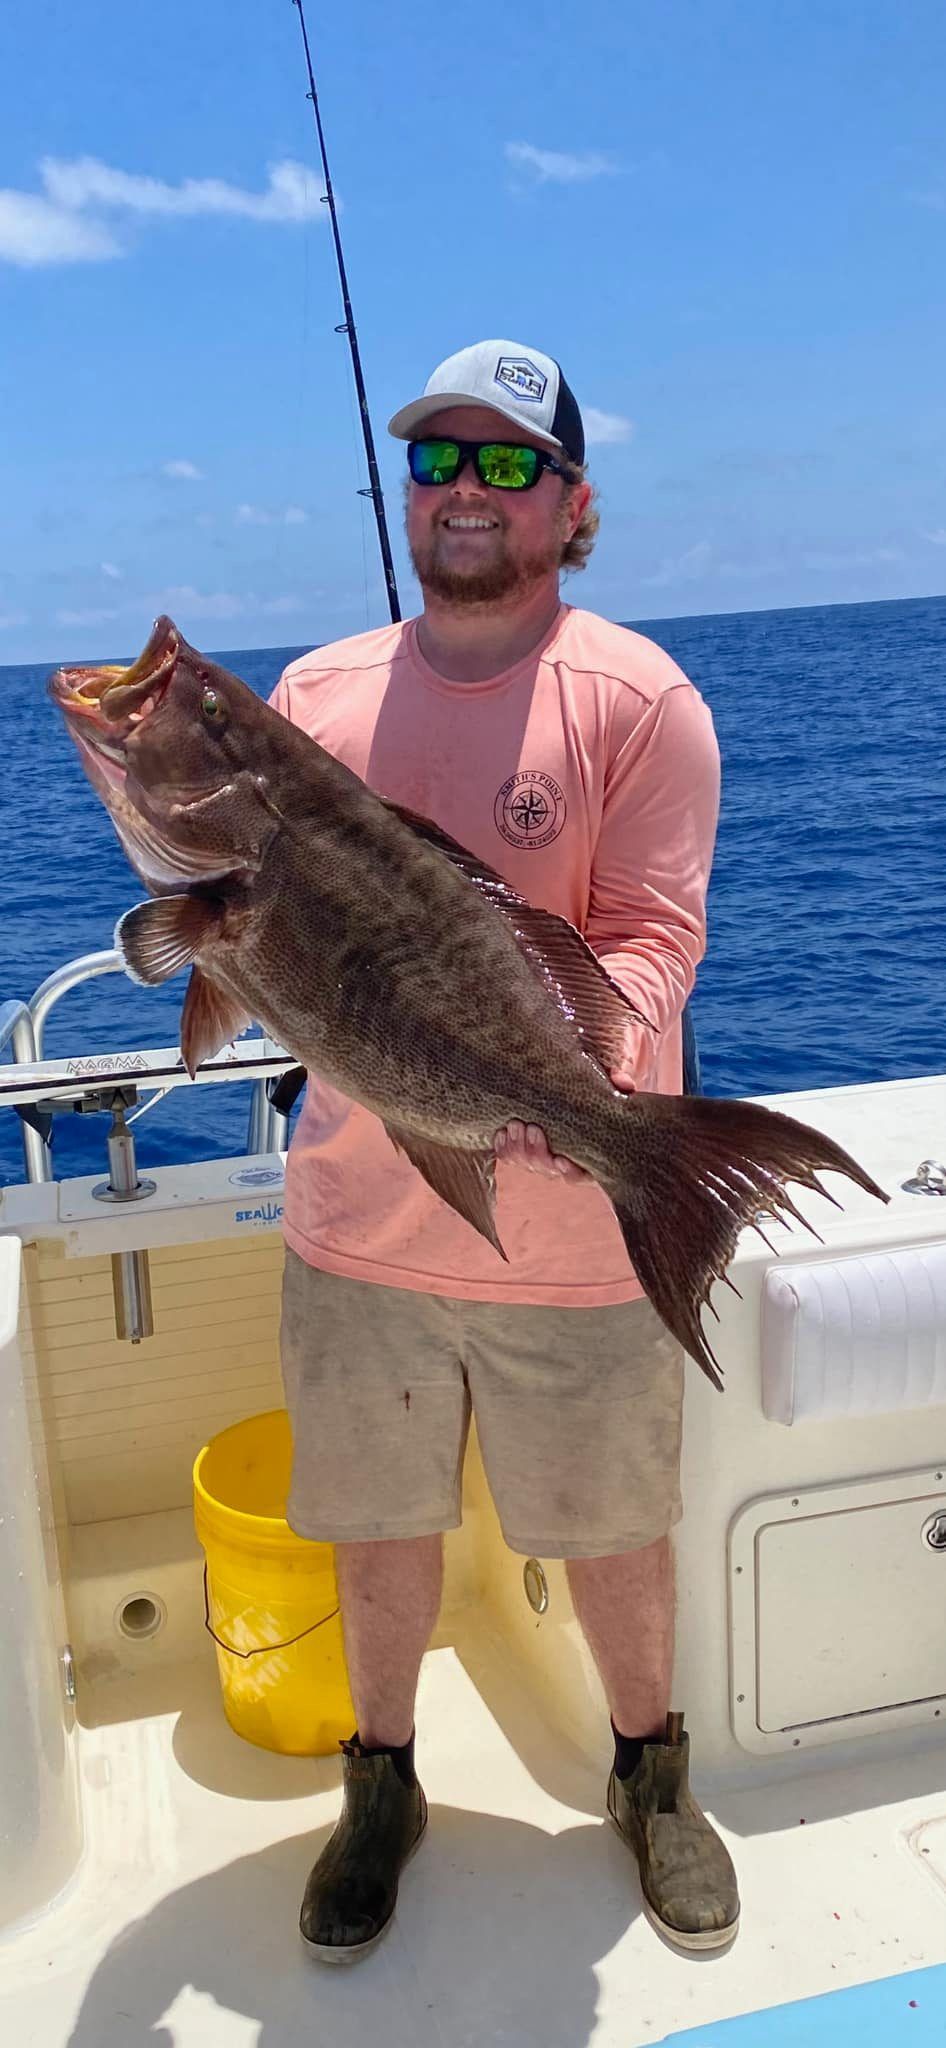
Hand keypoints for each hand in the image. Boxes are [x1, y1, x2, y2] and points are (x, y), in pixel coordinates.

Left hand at [495, 1061, 636, 1180]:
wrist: (579, 1098)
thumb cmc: (605, 1103)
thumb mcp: (618, 1097)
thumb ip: (623, 1090)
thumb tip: (620, 1082)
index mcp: (592, 1160)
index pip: (581, 1176)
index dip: (570, 1172)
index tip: (561, 1160)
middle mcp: (566, 1164)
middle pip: (547, 1170)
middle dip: (536, 1153)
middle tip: (532, 1128)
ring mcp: (544, 1159)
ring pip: (527, 1164)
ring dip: (518, 1148)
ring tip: (514, 1125)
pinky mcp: (525, 1150)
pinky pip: (511, 1156)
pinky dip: (504, 1148)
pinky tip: (501, 1133)